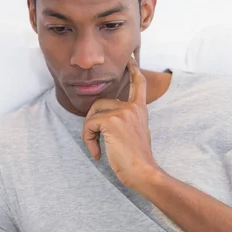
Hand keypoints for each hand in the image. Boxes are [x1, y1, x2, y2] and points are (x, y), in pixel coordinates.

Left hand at [81, 55, 160, 189]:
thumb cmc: (138, 160)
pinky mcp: (112, 121)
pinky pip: (89, 125)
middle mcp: (132, 107)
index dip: (134, 71)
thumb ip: (126, 122)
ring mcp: (122, 113)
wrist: (143, 172)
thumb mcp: (135, 135)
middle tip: (96, 141)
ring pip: (92, 114)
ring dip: (89, 133)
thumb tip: (105, 120)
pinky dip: (88, 140)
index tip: (131, 60)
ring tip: (98, 148)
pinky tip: (97, 153)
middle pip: (100, 103)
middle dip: (92, 122)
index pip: (138, 84)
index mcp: (140, 110)